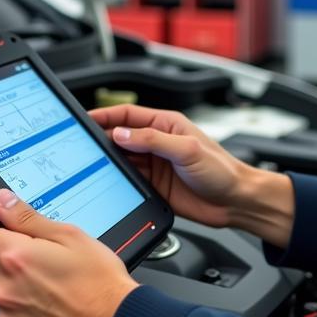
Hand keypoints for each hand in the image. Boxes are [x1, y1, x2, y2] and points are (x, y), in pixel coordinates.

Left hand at [0, 190, 138, 316]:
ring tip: (42, 271)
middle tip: (20, 240)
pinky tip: (45, 294)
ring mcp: (8, 313)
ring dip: (4, 272)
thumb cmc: (99, 283)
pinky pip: (6, 308)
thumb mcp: (69, 235)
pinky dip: (18, 297)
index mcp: (14, 256)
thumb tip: (2, 201)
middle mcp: (4, 287)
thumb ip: (28, 218)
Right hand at [88, 104, 251, 227]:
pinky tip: (108, 182)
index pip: (128, 115)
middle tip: (82, 145)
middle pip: (121, 137)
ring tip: (90, 164)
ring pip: (122, 159)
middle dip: (101, 139)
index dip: (105, 115)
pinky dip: (117, 181)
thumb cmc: (221, 170)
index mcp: (166, 124)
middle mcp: (158, 143)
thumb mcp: (186, 149)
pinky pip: (129, 180)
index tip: (85, 119)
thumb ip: (153, 140)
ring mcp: (155, 165)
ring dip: (108, 162)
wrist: (235, 201)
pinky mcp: (154, 186)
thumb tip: (121, 133)